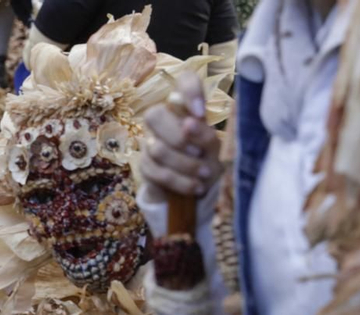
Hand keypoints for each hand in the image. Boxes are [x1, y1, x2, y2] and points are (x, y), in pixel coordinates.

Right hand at [139, 72, 221, 200]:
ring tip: (204, 174)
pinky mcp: (144, 165)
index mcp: (186, 106)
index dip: (190, 92)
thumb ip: (205, 134)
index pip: (184, 81)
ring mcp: (149, 142)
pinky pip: (157, 172)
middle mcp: (163, 118)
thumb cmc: (209, 159)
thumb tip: (189, 123)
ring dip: (185, 165)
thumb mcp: (215, 148)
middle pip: (155, 115)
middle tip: (200, 153)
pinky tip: (196, 187)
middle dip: (179, 138)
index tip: (200, 114)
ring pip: (157, 148)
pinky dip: (180, 182)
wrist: (199, 189)